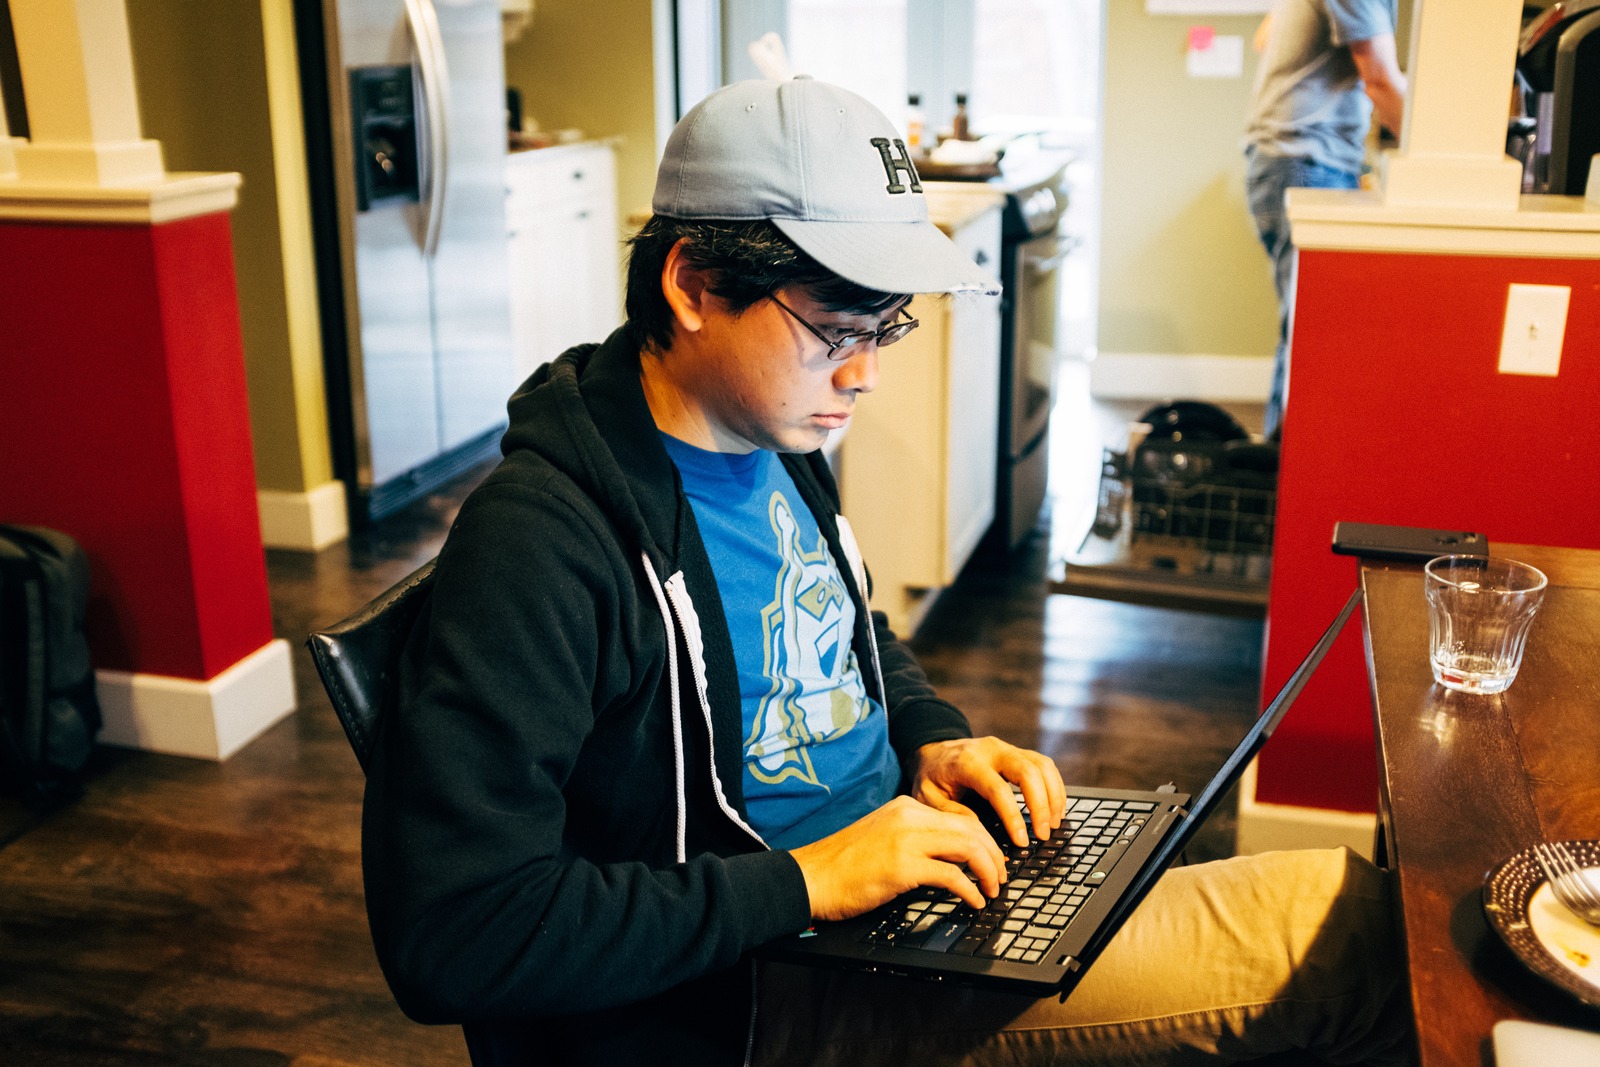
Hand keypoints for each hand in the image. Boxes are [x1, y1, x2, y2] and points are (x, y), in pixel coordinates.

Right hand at [788, 795, 1006, 919]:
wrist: (809, 877)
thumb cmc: (842, 865)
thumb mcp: (883, 837)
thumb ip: (913, 839)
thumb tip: (948, 858)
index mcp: (905, 807)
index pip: (960, 816)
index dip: (984, 839)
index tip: (993, 859)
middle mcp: (909, 816)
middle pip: (971, 828)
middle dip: (994, 854)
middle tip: (1001, 877)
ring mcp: (906, 839)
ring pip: (968, 846)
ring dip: (988, 870)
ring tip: (993, 889)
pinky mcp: (902, 866)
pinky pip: (952, 875)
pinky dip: (970, 890)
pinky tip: (974, 901)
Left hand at [911, 737, 1066, 848]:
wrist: (933, 752)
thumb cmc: (931, 778)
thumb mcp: (927, 799)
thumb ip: (952, 815)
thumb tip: (981, 835)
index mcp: (966, 762)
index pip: (997, 789)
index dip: (1013, 816)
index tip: (1022, 841)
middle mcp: (990, 750)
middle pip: (1027, 771)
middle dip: (1040, 805)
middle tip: (1044, 834)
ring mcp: (1006, 748)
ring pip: (1041, 765)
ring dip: (1053, 795)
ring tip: (1054, 824)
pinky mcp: (1016, 752)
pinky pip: (1043, 764)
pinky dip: (1054, 786)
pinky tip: (1055, 808)